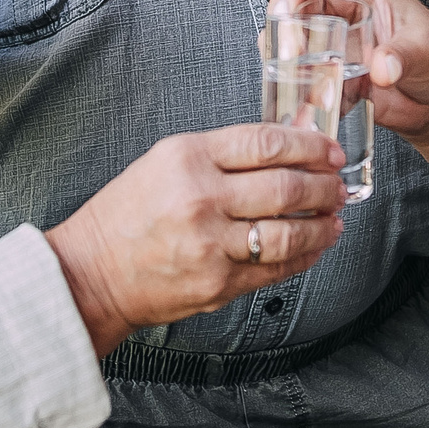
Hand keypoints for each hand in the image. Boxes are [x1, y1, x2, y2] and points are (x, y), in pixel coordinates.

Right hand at [45, 124, 345, 355]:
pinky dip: (305, 256)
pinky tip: (315, 246)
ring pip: (289, 232)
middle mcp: (201, 198)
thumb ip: (225, 153)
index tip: (329, 152)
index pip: (266, 143)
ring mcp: (211, 245)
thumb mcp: (167, 162)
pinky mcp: (217, 283)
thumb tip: (288, 143)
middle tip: (337, 186)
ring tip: (334, 218)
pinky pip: (275, 269)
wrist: (91, 272)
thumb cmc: (128, 214)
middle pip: (286, 187)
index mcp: (188, 158)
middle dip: (324, 186)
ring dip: (322, 225)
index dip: (309, 147)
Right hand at [271, 0, 428, 239]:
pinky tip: (315, 107)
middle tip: (291, 60)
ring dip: (286, 65)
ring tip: (306, 86)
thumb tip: (381, 67)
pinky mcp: (325, 74)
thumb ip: (404, 56)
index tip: (285, 14)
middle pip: (286, 3)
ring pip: (285, 42)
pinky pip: (296, 78)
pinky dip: (298, 93)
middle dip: (282, 31)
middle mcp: (337, 6)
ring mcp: (327, 41)